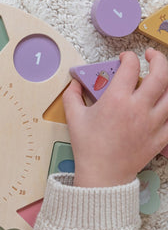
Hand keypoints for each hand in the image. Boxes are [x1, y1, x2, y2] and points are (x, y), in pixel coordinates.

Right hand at [63, 48, 167, 186]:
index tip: (124, 57)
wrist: (102, 173)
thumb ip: (72, 95)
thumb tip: (74, 82)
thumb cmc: (88, 145)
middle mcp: (138, 107)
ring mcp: (153, 122)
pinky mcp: (160, 136)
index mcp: (116, 100)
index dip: (128, 57)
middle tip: (151, 56)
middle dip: (158, 59)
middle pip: (161, 75)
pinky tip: (165, 103)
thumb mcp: (74, 117)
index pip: (130, 68)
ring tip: (161, 77)